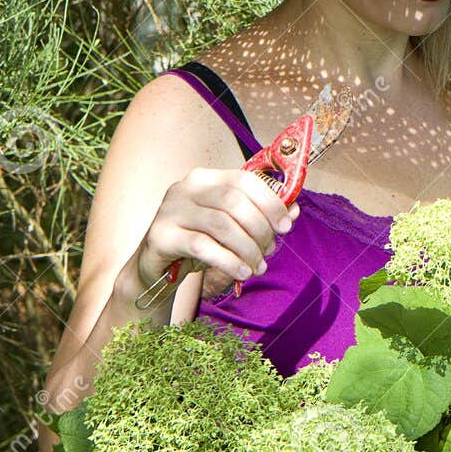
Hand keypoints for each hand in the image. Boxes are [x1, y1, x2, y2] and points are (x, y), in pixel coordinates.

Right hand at [131, 167, 292, 298]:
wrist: (157, 267)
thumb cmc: (199, 242)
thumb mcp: (231, 228)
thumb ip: (259, 217)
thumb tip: (293, 212)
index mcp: (206, 179)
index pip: (244, 180)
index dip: (270, 202)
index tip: (285, 227)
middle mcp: (186, 188)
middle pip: (234, 202)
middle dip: (259, 229)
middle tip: (268, 252)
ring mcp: (171, 209)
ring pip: (220, 224)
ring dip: (247, 249)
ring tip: (257, 268)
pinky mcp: (161, 235)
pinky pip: (202, 246)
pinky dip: (228, 261)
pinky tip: (242, 272)